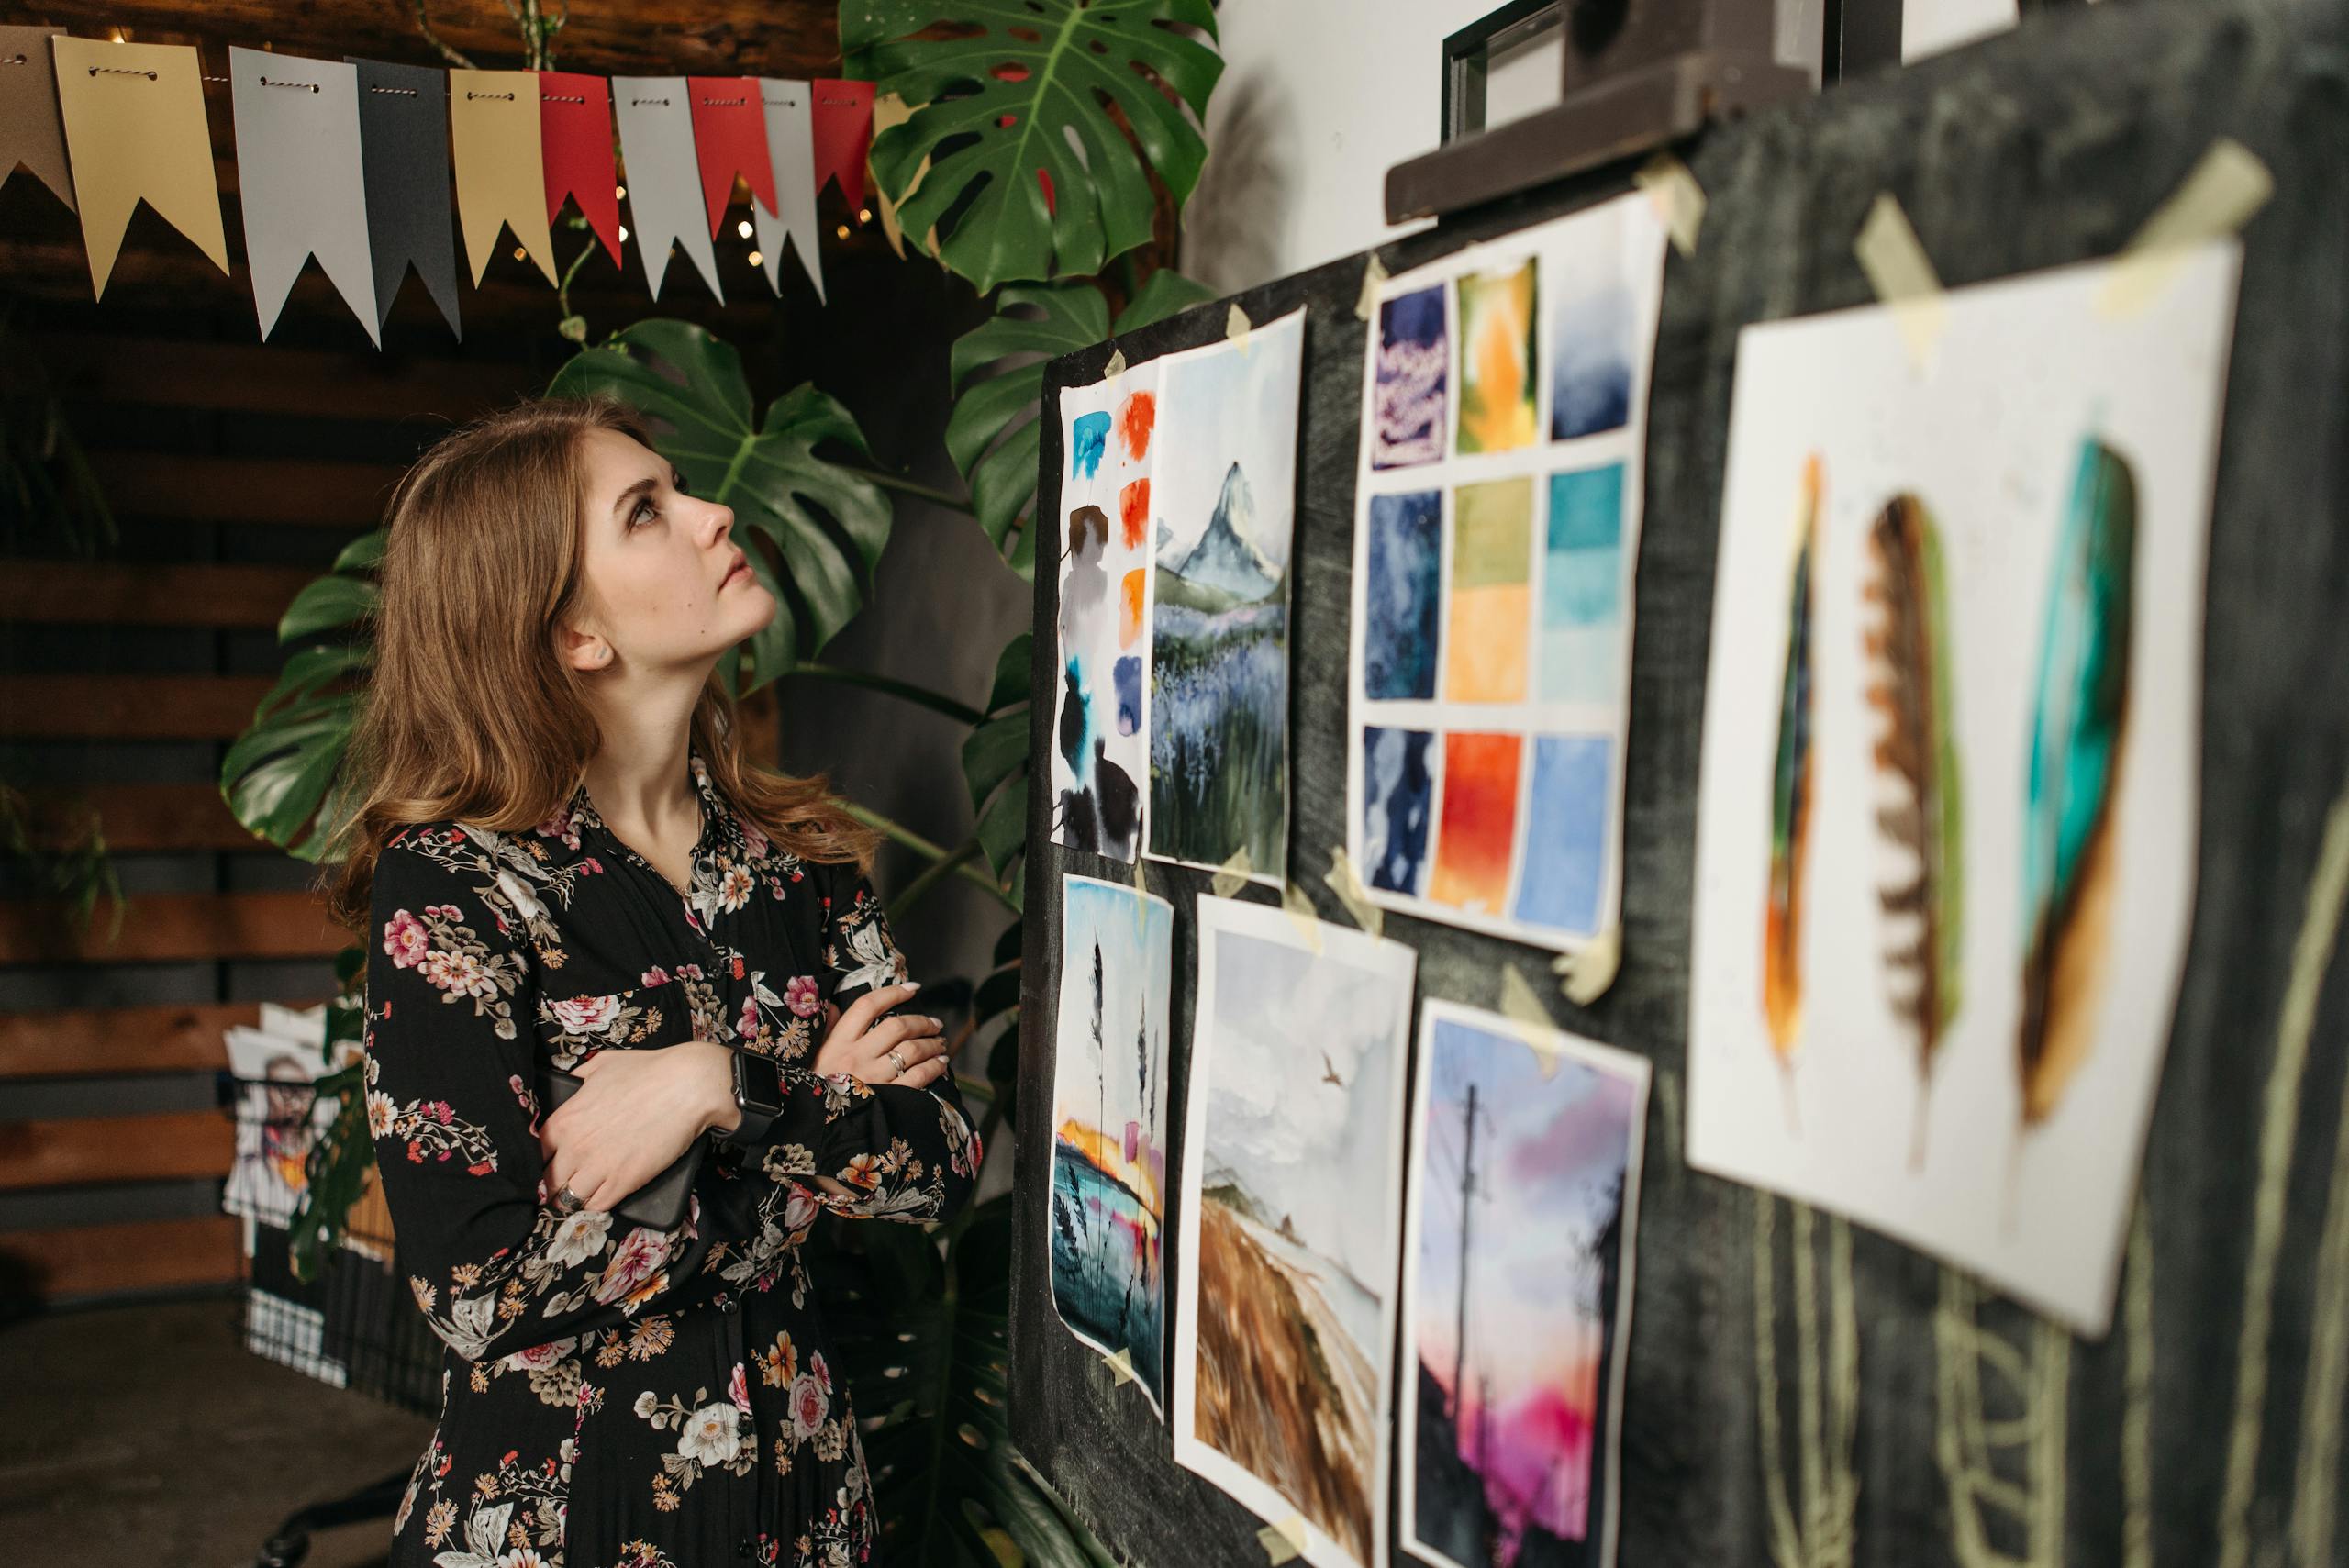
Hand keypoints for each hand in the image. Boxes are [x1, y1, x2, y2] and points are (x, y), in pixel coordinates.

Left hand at [538, 1041, 733, 1214]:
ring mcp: (600, 1167)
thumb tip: (570, 1083)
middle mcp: (575, 1147)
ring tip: (579, 1197)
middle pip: (547, 1183)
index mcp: (564, 1120)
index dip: (539, 1161)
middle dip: (552, 1186)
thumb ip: (578, 1078)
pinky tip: (599, 1199)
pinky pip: (597, 1207)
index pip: (534, 1154)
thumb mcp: (601, 1064)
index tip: (547, 1164)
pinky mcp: (625, 1181)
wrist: (687, 1085)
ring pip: (569, 1200)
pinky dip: (595, 1206)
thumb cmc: (647, 1070)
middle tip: (561, 1186)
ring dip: (572, 1200)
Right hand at [814, 982, 952, 1088]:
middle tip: (934, 1023)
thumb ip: (827, 1028)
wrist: (815, 1124)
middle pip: (897, 1027)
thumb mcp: (815, 1055)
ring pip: (912, 1051)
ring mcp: (873, 1078)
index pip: (867, 1006)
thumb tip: (835, 1005)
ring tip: (940, 1042)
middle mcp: (856, 1057)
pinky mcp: (887, 1099)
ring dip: (932, 1044)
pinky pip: (918, 1077)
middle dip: (922, 1021)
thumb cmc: (817, 1085)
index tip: (913, 988)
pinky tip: (941, 1064)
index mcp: (838, 1042)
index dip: (893, 993)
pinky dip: (934, 1067)